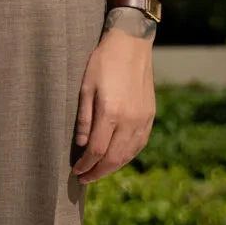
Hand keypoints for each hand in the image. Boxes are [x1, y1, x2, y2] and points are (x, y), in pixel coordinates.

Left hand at [72, 30, 154, 183]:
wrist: (132, 44)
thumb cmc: (103, 63)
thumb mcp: (85, 88)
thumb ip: (84, 119)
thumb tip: (81, 146)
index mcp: (111, 113)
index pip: (96, 151)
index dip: (85, 165)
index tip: (75, 172)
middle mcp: (130, 120)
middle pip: (113, 158)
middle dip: (97, 172)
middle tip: (84, 179)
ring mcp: (143, 120)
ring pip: (128, 155)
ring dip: (112, 168)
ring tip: (97, 172)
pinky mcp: (150, 116)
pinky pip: (139, 145)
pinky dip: (126, 157)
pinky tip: (116, 159)